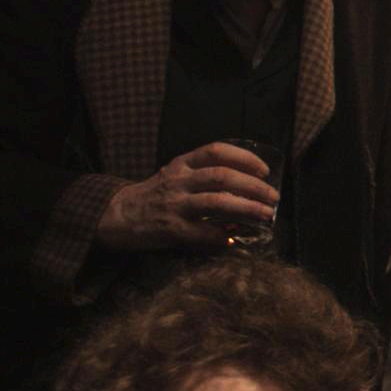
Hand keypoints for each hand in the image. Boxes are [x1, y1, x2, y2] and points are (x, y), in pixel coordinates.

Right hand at [95, 142, 278, 251]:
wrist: (116, 215)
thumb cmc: (156, 195)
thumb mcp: (176, 175)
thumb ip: (205, 175)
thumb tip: (250, 186)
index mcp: (182, 164)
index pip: (216, 151)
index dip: (244, 158)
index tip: (265, 169)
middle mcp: (179, 181)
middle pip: (222, 177)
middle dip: (254, 187)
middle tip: (274, 197)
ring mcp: (174, 205)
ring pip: (217, 202)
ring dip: (247, 209)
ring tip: (267, 216)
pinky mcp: (171, 229)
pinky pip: (203, 232)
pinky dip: (223, 235)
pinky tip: (235, 239)